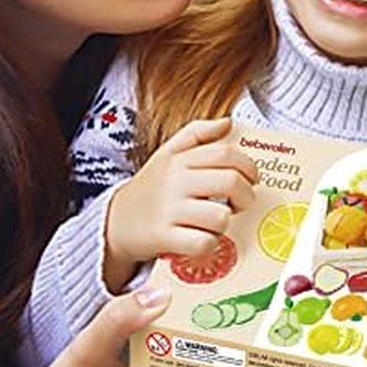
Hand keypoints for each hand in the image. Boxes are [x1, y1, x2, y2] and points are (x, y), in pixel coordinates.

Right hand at [105, 117, 257, 289]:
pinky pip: (204, 243)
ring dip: (225, 223)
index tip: (252, 178)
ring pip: (221, 217)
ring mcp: (170, 210)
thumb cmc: (150, 188)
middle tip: (241, 202)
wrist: (114, 222)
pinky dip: (209, 244)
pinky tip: (202, 237)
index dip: (248, 166)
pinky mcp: (165, 238)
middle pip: (231, 182)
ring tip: (216, 221)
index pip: (226, 153)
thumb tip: (227, 122)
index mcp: (180, 159)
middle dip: (246, 196)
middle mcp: (175, 182)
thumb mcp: (168, 153)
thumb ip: (197, 133)